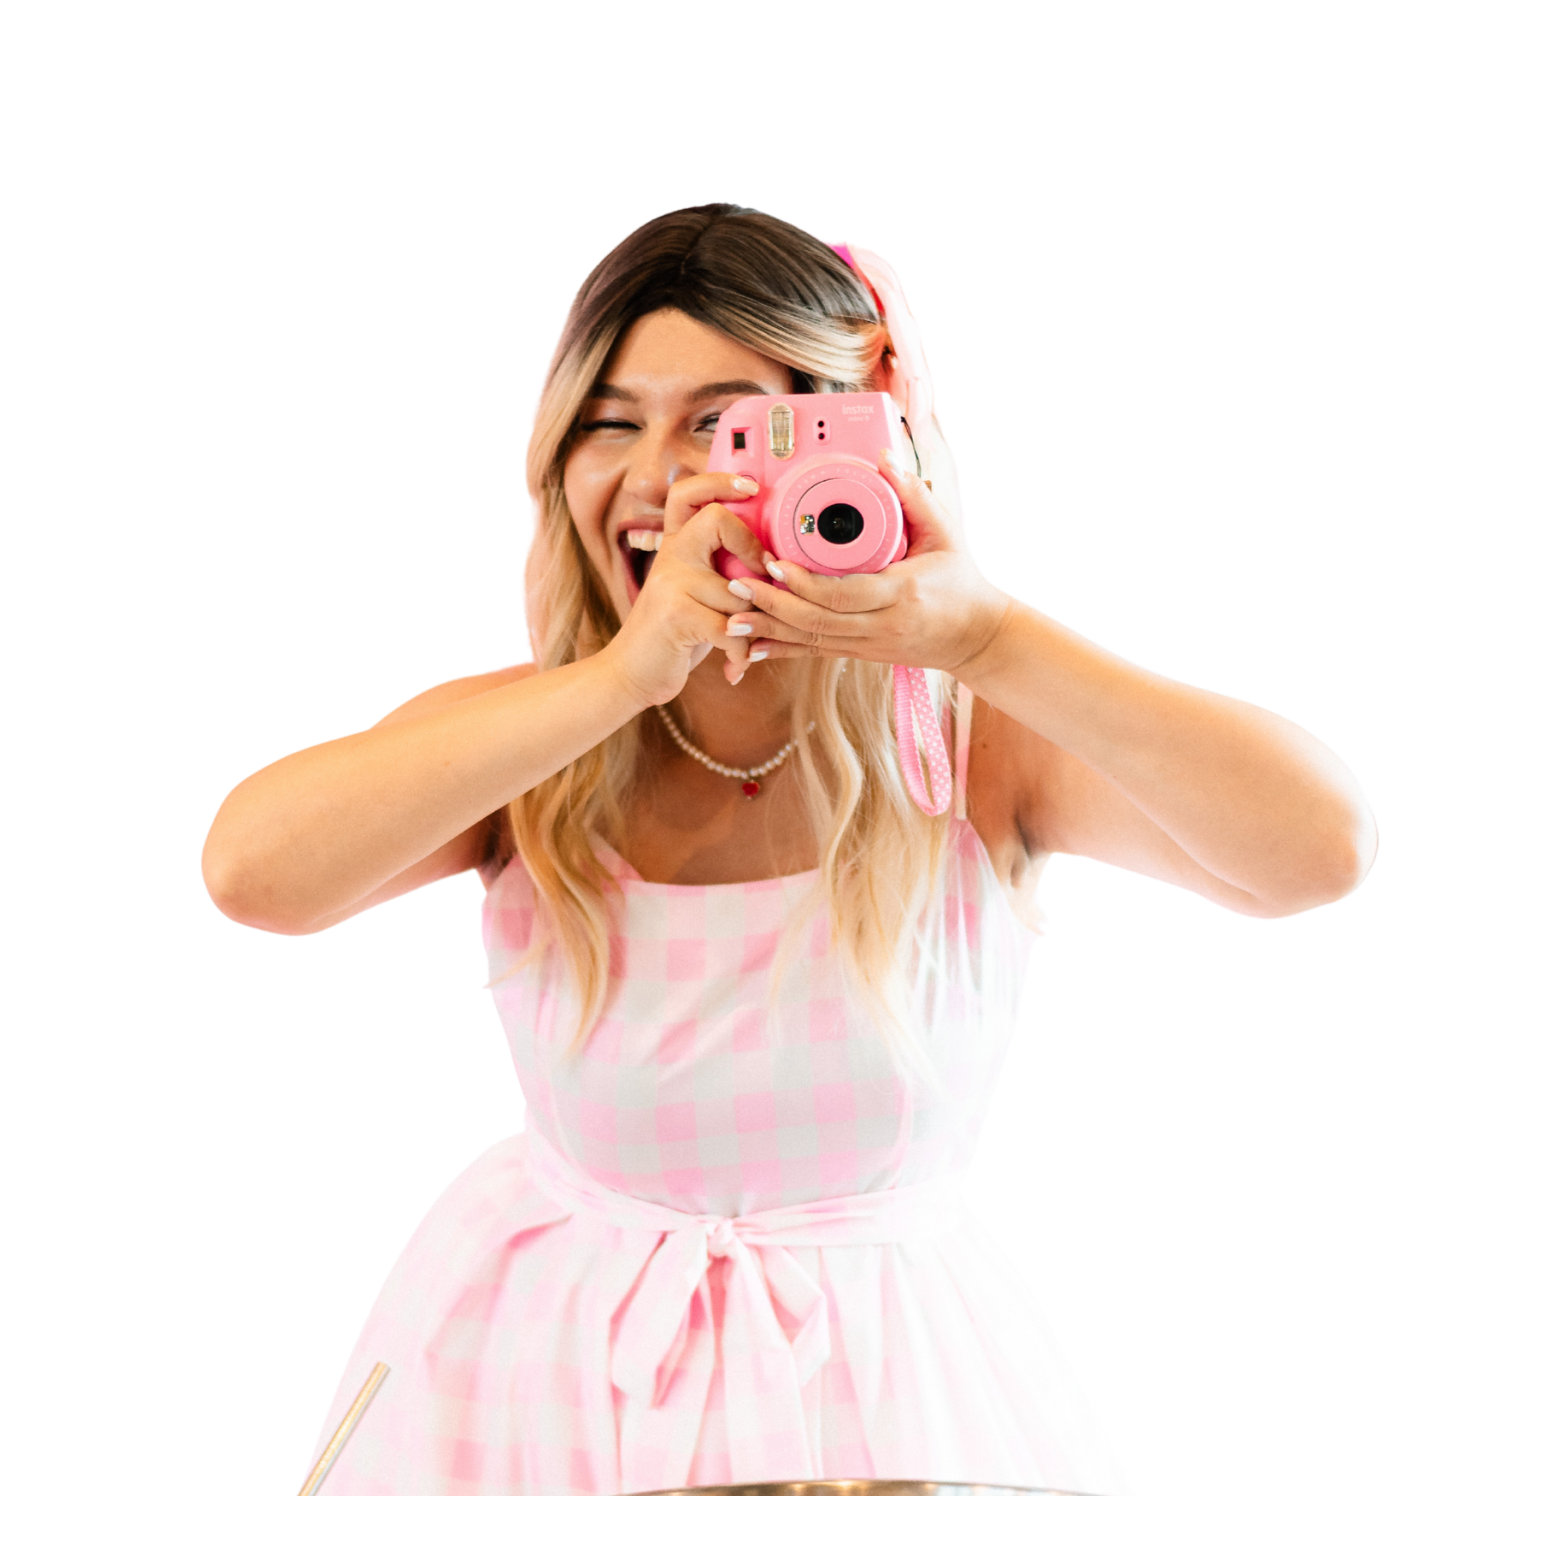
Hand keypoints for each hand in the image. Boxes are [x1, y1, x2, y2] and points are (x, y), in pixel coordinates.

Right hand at [599, 470, 772, 709]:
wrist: (630, 675)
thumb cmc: (674, 636)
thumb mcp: (694, 594)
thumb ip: (719, 570)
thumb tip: (771, 559)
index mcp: (674, 547)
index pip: (689, 494)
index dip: (722, 484)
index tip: (752, 489)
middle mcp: (670, 557)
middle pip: (717, 520)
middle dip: (752, 549)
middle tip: (764, 574)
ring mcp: (671, 584)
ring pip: (740, 590)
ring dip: (753, 626)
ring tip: (745, 648)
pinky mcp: (677, 615)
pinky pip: (733, 628)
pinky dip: (741, 654)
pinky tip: (734, 669)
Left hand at [719, 450, 1010, 677]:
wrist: (977, 637)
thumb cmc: (964, 582)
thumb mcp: (947, 534)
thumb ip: (914, 495)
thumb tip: (884, 457)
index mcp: (900, 594)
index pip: (842, 594)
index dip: (803, 583)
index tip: (774, 562)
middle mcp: (880, 626)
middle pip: (816, 621)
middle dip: (772, 604)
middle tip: (736, 583)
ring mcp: (869, 645)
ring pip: (810, 641)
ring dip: (768, 630)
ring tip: (730, 618)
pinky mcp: (861, 652)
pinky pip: (815, 652)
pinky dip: (782, 649)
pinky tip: (751, 648)